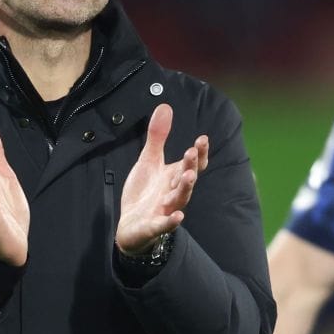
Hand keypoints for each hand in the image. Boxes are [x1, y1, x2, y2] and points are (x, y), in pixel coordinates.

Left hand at [117, 104, 207, 255]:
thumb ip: (158, 137)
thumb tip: (165, 106)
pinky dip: (171, 221)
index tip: (203, 139)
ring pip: (179, 199)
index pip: (192, 164)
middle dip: (190, 165)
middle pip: (186, 178)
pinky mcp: (153, 226)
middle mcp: (174, 192)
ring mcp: (165, 210)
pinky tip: (178, 216)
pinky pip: (164, 224)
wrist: (131, 225)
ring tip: (189, 176)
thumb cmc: (145, 193)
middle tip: (192, 152)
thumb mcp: (149, 161)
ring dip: (185, 188)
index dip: (199, 153)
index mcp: (174, 176)